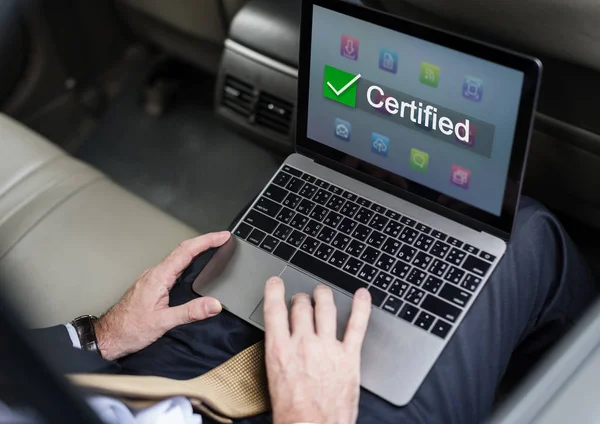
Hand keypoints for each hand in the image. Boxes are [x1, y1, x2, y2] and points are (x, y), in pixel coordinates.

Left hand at [94, 231, 229, 359]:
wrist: (108, 337)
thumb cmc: (129, 329)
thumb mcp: (163, 322)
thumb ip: (191, 312)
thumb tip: (214, 304)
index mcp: (159, 277)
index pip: (186, 251)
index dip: (207, 241)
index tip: (222, 236)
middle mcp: (155, 274)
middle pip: (183, 250)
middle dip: (204, 241)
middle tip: (222, 239)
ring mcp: (152, 278)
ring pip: (177, 257)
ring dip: (196, 250)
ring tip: (212, 247)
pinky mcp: (152, 285)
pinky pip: (172, 267)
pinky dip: (187, 261)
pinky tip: (192, 266)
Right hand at [263, 277, 371, 423]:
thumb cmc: (292, 412)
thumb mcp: (274, 378)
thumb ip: (280, 353)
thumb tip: (284, 339)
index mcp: (280, 349)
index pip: (274, 309)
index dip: (274, 291)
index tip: (276, 283)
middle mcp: (303, 343)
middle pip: (301, 307)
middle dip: (301, 299)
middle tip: (302, 299)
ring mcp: (327, 348)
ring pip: (325, 309)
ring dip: (323, 296)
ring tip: (322, 292)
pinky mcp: (349, 357)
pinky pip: (357, 325)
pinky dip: (361, 307)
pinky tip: (363, 295)